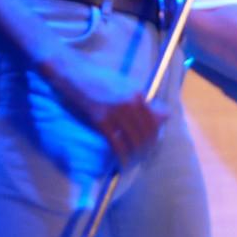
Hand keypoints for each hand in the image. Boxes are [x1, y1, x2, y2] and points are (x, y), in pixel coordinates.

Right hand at [48, 55, 168, 168]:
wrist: (73, 72)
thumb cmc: (96, 78)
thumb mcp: (123, 85)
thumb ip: (140, 100)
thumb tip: (163, 114)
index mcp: (137, 94)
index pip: (154, 121)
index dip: (154, 138)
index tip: (149, 148)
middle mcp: (130, 103)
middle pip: (146, 133)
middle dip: (146, 150)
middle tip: (141, 160)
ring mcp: (116, 111)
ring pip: (134, 140)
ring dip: (135, 156)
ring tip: (132, 164)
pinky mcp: (101, 120)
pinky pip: (117, 144)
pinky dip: (121, 157)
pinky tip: (121, 165)